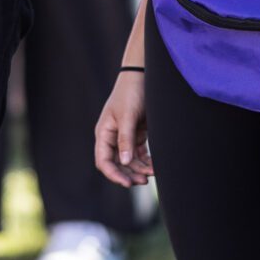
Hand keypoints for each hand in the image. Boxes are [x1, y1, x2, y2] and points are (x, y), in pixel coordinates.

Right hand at [95, 72, 152, 186]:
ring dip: (140, 169)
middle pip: (117, 164)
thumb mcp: (127, 116)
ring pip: (130, 161)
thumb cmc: (131, 93)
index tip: (127, 183)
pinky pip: (140, 154)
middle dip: (129, 175)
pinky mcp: (137, 134)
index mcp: (104, 133)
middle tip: (144, 181)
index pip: (104, 161)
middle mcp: (112, 137)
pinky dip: (146, 161)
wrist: (143, 75)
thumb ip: (126, 139)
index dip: (113, 175)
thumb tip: (124, 162)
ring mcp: (125, 136)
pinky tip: (155, 166)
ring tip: (153, 174)